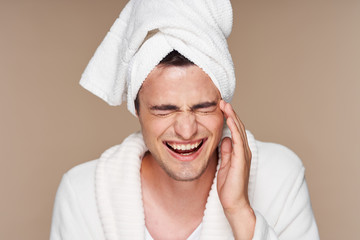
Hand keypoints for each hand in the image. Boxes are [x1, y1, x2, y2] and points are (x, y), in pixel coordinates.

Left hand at [217, 100, 254, 239]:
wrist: (234, 202)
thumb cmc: (229, 186)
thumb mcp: (224, 165)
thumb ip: (225, 152)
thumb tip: (224, 139)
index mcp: (239, 151)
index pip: (234, 130)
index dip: (228, 118)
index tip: (220, 107)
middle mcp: (243, 150)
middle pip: (238, 126)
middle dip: (230, 112)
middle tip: (221, 100)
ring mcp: (243, 154)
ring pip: (239, 130)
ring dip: (232, 116)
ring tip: (225, 104)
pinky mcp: (241, 159)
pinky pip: (238, 140)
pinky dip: (234, 128)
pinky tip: (229, 119)